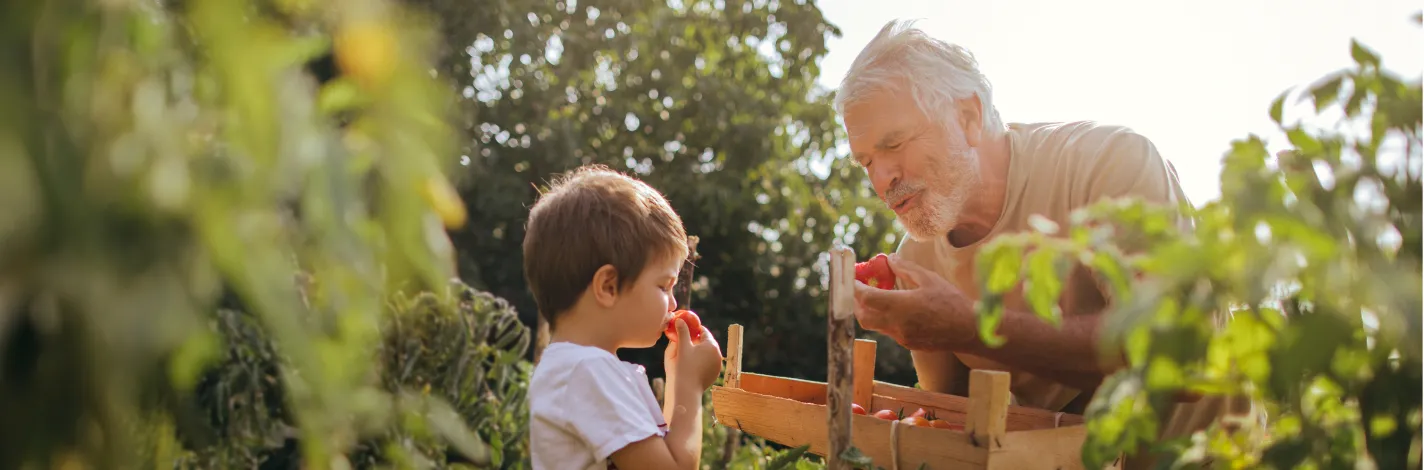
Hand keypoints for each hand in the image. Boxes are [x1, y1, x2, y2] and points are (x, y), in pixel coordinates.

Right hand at [665, 319, 722, 390]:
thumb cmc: (684, 366)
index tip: (686, 328)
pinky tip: (692, 363)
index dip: (693, 329)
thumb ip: (682, 331)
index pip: (703, 331)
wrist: (687, 389)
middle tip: (685, 340)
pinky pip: (708, 363)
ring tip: (687, 352)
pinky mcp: (715, 373)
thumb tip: (680, 319)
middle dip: (696, 340)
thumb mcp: (682, 347)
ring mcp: (718, 365)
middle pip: (706, 342)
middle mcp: (718, 353)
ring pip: (707, 353)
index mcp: (711, 344)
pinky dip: (701, 361)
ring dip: (699, 351)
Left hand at [852, 254, 975, 350]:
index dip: (854, 287)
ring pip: (874, 324)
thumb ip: (905, 269)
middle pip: (863, 315)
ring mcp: (901, 337)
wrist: (970, 330)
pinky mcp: (907, 344)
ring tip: (877, 295)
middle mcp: (896, 324)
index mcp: (900, 306)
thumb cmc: (952, 302)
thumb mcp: (929, 279)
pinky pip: (888, 330)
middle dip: (856, 301)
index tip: (850, 277)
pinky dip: (884, 318)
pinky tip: (895, 307)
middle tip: (860, 287)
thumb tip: (889, 259)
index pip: (865, 297)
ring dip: (869, 310)